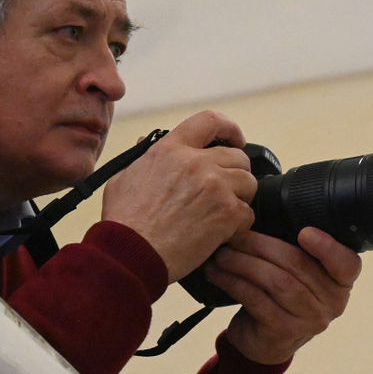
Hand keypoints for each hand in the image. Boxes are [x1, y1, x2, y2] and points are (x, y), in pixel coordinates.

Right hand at [100, 110, 257, 280]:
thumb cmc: (124, 221)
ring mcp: (214, 187)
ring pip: (249, 183)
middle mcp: (196, 163)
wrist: (130, 252)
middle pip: (237, 157)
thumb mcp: (123, 178)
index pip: (210, 121)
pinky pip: (248, 213)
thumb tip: (146, 143)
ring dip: (240, 198)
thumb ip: (141, 158)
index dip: (229, 128)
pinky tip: (221, 232)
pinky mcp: (226, 213)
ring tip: (221, 213)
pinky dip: (239, 225)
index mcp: (171, 150)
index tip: (235, 139)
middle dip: (235, 173)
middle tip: (225, 190)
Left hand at [206, 227, 359, 365]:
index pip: (347, 264)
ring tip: (222, 253)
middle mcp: (333, 302)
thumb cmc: (280, 296)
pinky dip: (233, 282)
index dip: (328, 248)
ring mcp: (310, 320)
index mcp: (340, 281)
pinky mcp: (284, 331)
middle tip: (234, 233)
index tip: (304, 232)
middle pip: (298, 265)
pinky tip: (217, 273)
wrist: (264, 342)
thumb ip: (294, 248)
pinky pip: (257, 300)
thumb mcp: (296, 272)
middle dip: (261, 245)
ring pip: (277, 282)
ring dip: (244, 263)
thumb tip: (258, 209)